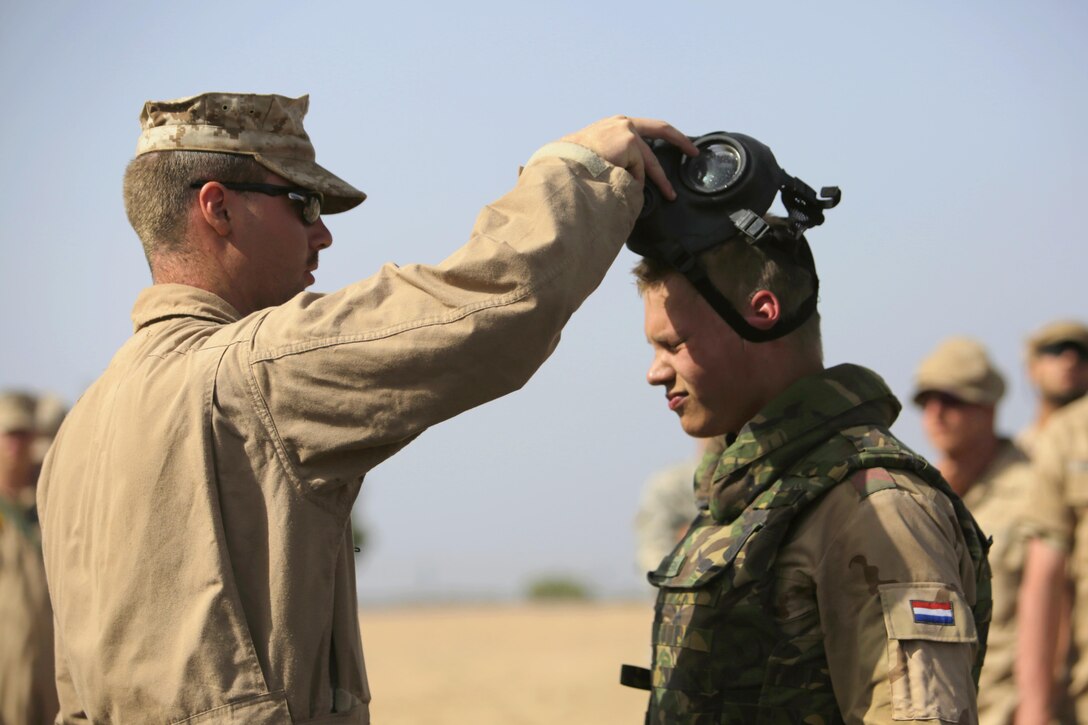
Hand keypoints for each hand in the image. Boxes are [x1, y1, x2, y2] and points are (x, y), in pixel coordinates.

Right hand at [561, 116, 697, 199]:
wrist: (561, 165)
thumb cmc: (570, 167)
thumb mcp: (593, 156)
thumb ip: (612, 158)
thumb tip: (625, 176)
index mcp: (613, 126)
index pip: (646, 127)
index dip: (667, 134)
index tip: (682, 143)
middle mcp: (621, 123)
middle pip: (660, 130)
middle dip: (681, 141)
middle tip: (694, 152)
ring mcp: (626, 131)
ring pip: (648, 162)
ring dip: (659, 181)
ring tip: (669, 195)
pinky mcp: (628, 144)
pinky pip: (638, 172)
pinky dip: (632, 182)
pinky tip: (617, 186)